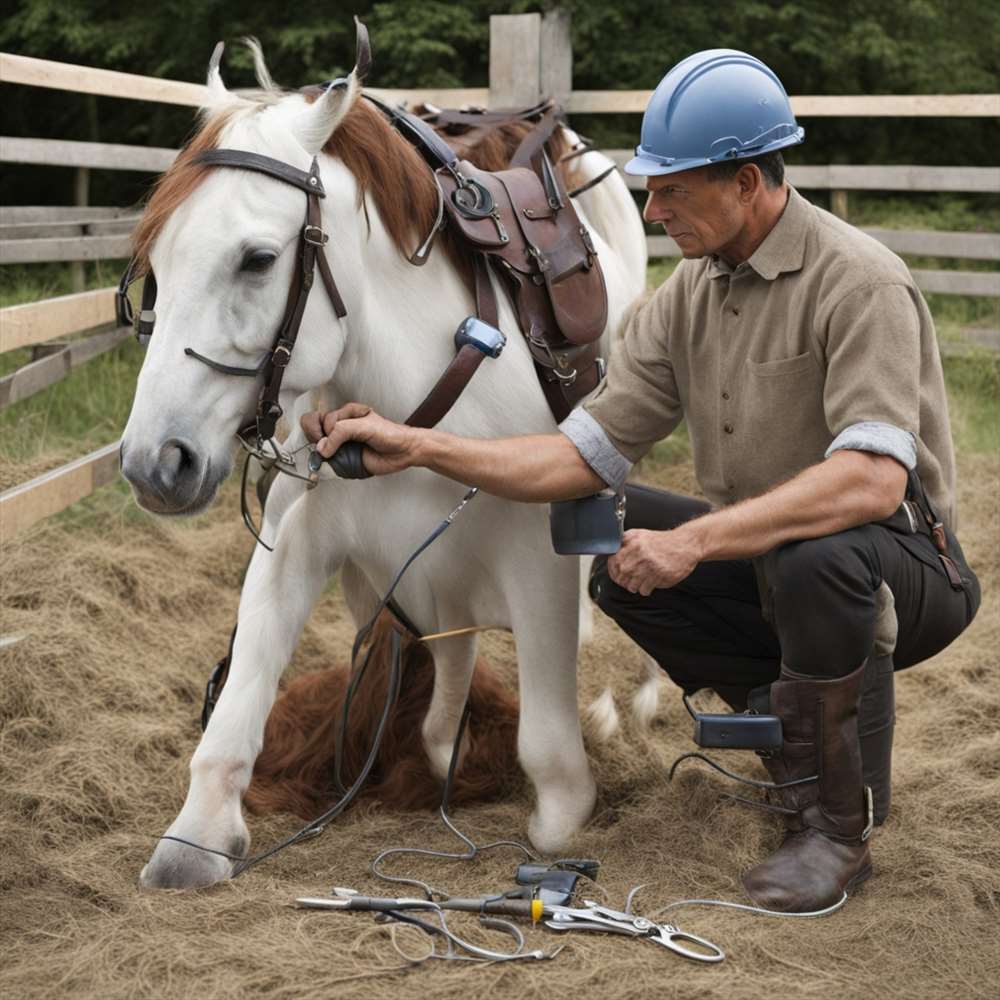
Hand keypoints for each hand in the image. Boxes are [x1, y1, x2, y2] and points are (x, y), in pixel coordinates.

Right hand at [299, 403, 421, 476]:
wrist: (404, 452)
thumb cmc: (390, 434)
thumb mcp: (364, 426)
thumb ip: (341, 432)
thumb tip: (322, 448)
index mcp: (346, 414)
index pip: (320, 417)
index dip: (320, 428)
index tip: (327, 436)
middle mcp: (342, 427)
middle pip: (314, 429)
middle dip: (316, 437)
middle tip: (325, 446)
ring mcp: (342, 443)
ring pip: (319, 446)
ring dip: (321, 452)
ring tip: (331, 454)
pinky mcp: (346, 458)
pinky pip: (329, 461)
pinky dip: (327, 463)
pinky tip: (334, 461)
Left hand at [606, 526, 702, 595]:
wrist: (686, 544)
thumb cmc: (662, 541)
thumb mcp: (640, 534)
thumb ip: (624, 541)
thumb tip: (609, 553)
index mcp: (633, 542)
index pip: (613, 560)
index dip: (612, 570)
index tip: (616, 574)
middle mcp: (640, 552)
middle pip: (621, 574)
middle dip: (623, 581)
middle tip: (629, 581)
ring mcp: (650, 564)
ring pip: (631, 585)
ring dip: (634, 587)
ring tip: (641, 582)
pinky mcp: (659, 575)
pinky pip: (644, 589)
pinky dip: (645, 589)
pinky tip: (650, 583)